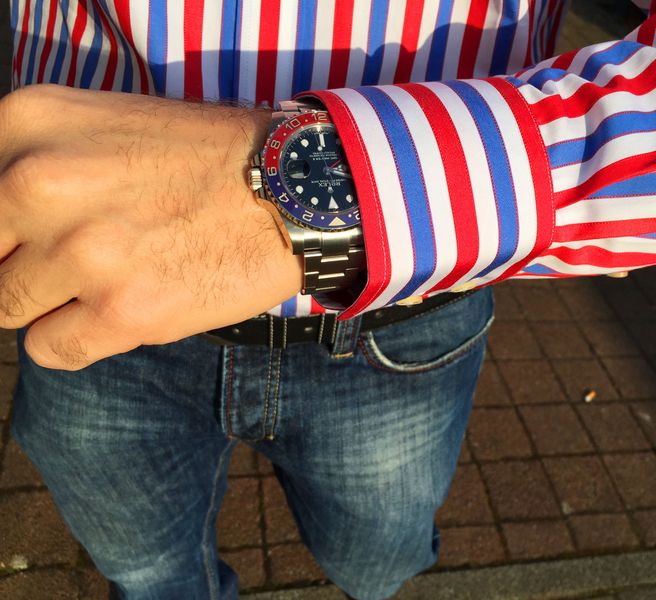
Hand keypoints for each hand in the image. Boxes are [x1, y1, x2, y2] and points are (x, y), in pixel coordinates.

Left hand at [0, 84, 302, 369]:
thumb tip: (2, 228)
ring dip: (52, 303)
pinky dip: (79, 339)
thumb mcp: (101, 125)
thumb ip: (33, 161)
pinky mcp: (123, 312)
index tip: (35, 238)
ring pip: (7, 308)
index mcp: (30, 122)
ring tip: (106, 282)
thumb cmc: (204, 159)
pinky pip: (50, 351)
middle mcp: (41, 183)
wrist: (289, 191)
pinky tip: (121, 312)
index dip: (7, 228)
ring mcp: (82, 252)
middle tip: (77, 258)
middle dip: (22, 264)